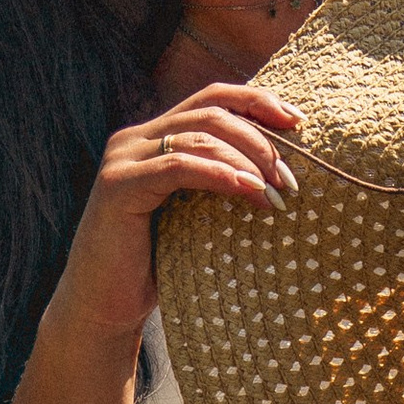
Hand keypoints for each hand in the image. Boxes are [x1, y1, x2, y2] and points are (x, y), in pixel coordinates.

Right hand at [44, 83, 301, 355]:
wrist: (104, 306)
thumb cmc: (156, 265)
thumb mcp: (196, 214)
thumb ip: (220, 182)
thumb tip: (282, 170)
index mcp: (155, 137)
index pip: (212, 98)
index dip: (257, 101)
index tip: (299, 123)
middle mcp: (135, 138)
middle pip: (211, 110)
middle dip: (260, 139)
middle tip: (289, 178)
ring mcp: (123, 158)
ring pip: (199, 136)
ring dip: (247, 161)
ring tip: (276, 192)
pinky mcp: (118, 185)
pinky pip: (178, 167)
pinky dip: (220, 175)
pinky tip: (248, 191)